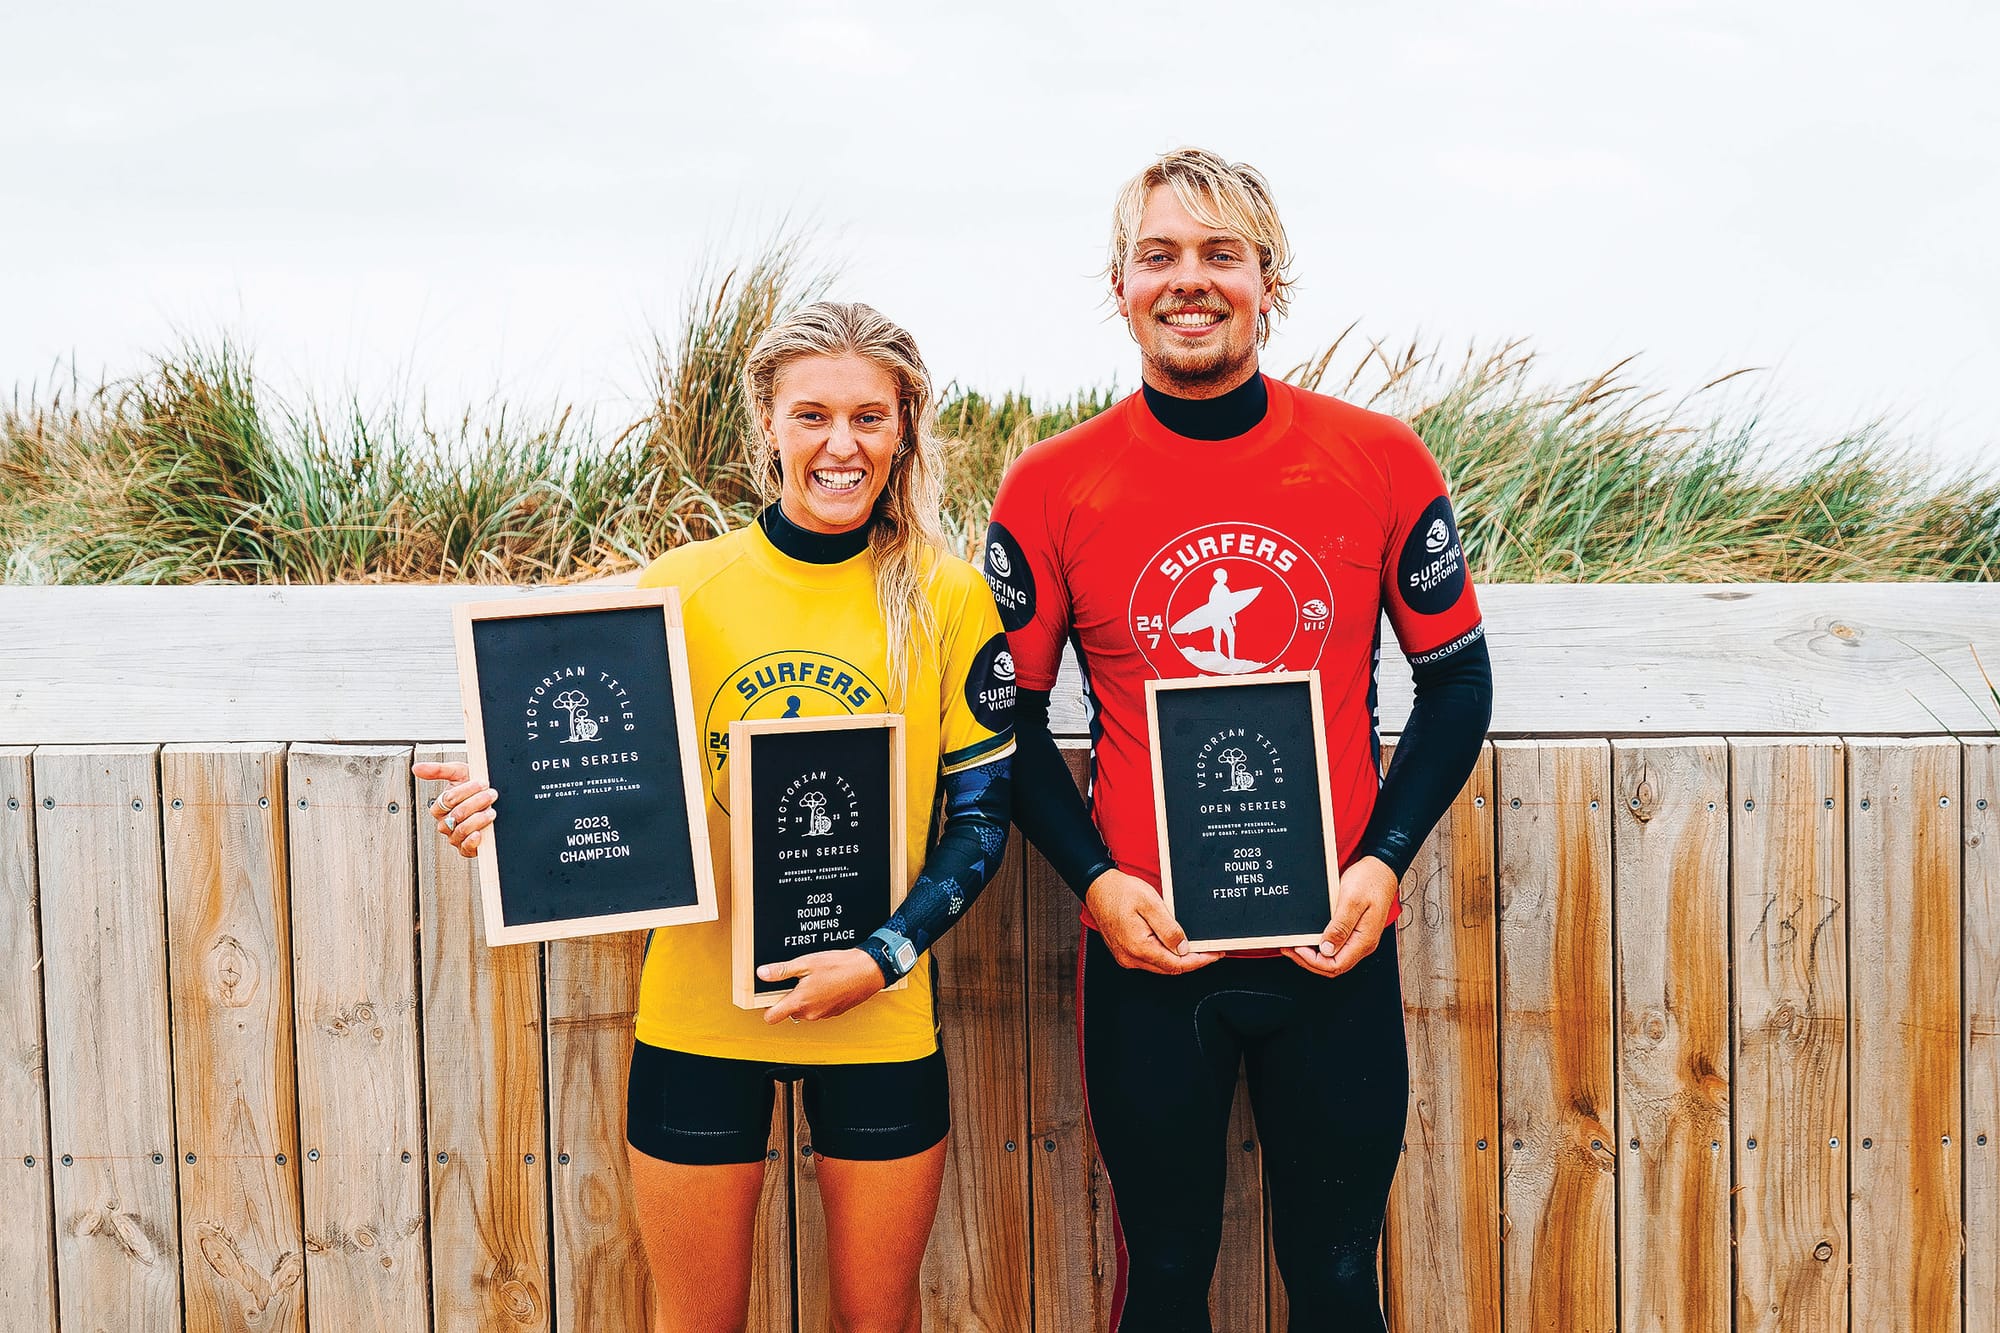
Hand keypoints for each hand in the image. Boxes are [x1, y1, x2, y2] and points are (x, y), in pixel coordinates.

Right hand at [411, 761, 497, 857]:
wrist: (492, 799)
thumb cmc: (473, 786)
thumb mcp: (458, 773)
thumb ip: (438, 770)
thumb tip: (416, 768)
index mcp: (440, 807)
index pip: (448, 799)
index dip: (467, 790)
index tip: (483, 783)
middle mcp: (446, 823)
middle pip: (457, 814)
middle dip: (477, 802)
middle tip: (491, 794)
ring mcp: (455, 836)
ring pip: (462, 829)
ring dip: (479, 818)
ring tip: (491, 810)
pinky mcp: (466, 848)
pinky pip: (465, 847)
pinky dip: (472, 841)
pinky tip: (479, 833)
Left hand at [758, 949, 886, 1023]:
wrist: (868, 971)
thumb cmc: (840, 966)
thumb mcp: (806, 963)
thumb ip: (782, 971)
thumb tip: (763, 974)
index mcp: (800, 1002)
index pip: (771, 1018)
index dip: (767, 1007)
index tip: (769, 995)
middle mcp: (811, 1013)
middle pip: (788, 1012)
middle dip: (789, 998)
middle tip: (797, 980)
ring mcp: (823, 1014)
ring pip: (804, 1011)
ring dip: (805, 999)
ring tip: (814, 980)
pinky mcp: (833, 1013)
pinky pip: (818, 1009)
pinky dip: (818, 1000)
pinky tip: (826, 985)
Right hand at [1084, 868, 1218, 973]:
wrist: (1097, 887)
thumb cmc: (1120, 891)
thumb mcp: (1150, 903)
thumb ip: (1168, 928)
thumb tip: (1183, 948)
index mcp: (1138, 947)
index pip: (1176, 964)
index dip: (1199, 961)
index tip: (1214, 955)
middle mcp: (1131, 957)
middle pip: (1170, 968)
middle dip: (1192, 961)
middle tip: (1210, 951)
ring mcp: (1126, 957)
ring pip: (1160, 965)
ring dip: (1179, 959)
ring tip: (1196, 947)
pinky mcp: (1125, 952)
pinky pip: (1150, 960)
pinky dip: (1166, 955)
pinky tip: (1175, 945)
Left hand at [1286, 856, 1398, 976]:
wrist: (1381, 869)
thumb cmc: (1370, 880)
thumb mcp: (1352, 901)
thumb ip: (1340, 927)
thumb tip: (1327, 949)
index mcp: (1364, 940)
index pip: (1336, 965)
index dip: (1313, 961)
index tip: (1298, 948)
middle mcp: (1363, 943)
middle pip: (1333, 966)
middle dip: (1309, 961)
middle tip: (1289, 949)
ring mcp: (1359, 938)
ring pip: (1334, 958)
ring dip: (1313, 955)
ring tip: (1295, 945)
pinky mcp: (1355, 931)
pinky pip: (1337, 947)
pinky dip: (1320, 946)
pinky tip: (1310, 938)